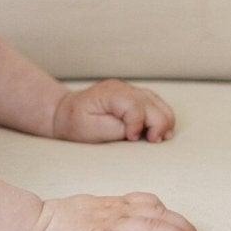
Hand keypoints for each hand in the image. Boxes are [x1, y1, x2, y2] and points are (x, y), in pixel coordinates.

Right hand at [28, 192, 206, 230]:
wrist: (28, 224)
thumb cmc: (56, 224)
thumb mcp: (90, 212)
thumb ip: (112, 217)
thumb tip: (134, 230)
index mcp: (113, 205)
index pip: (153, 204)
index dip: (177, 218)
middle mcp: (115, 211)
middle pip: (160, 214)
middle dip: (185, 230)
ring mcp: (105, 224)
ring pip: (150, 226)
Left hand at [52, 79, 175, 142]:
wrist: (66, 113)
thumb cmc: (76, 123)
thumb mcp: (90, 129)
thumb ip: (116, 129)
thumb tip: (138, 131)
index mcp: (110, 93)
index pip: (135, 106)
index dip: (138, 125)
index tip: (131, 138)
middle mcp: (124, 88)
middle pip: (153, 105)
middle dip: (157, 126)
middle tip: (151, 142)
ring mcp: (132, 91)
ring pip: (160, 105)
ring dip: (164, 123)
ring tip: (157, 139)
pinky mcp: (136, 98)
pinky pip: (158, 106)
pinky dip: (162, 119)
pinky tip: (157, 133)